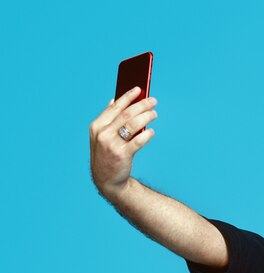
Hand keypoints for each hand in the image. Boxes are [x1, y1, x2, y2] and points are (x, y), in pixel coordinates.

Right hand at [89, 87, 157, 201]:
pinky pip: (138, 141)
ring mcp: (111, 145)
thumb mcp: (101, 136)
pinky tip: (152, 131)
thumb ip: (108, 119)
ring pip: (133, 125)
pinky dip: (147, 134)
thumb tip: (114, 99)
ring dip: (146, 117)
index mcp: (96, 126)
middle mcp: (102, 134)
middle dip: (141, 105)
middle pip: (126, 114)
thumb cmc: (107, 154)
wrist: (107, 180)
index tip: (139, 88)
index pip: (114, 107)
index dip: (127, 96)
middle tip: (153, 101)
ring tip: (154, 114)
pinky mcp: (122, 155)